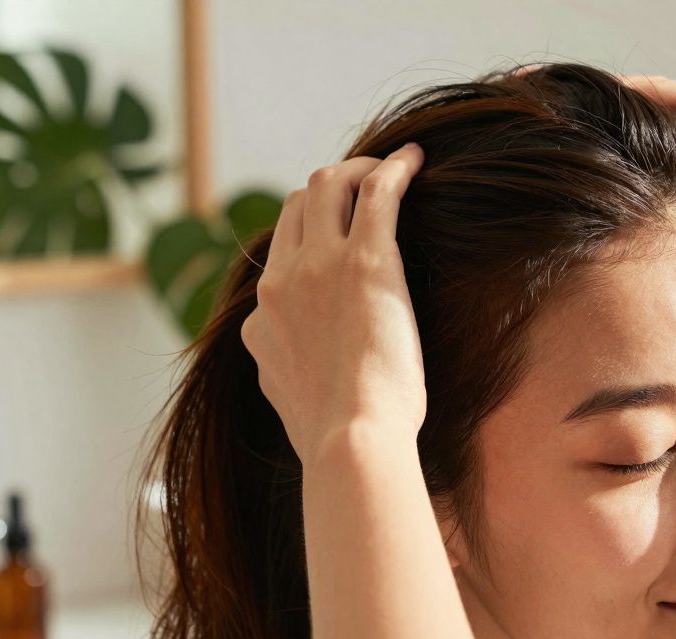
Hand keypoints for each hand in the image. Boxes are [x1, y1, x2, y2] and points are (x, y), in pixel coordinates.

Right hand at [240, 142, 427, 464]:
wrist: (351, 441)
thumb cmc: (338, 437)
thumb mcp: (293, 402)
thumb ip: (288, 369)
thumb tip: (299, 365)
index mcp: (259, 319)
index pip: (279, 254)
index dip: (311, 236)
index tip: (344, 236)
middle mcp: (279, 282)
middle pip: (297, 205)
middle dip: (331, 189)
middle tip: (368, 190)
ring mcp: (318, 267)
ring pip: (328, 184)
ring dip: (358, 169)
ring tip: (391, 168)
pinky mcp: (364, 260)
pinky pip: (377, 192)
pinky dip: (395, 168)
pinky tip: (416, 160)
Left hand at [517, 65, 675, 342]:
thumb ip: (645, 291)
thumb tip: (582, 323)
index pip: (614, 159)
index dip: (567, 148)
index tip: (515, 146)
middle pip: (625, 124)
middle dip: (571, 108)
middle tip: (515, 99)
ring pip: (656, 105)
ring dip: (605, 90)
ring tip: (549, 82)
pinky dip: (657, 95)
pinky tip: (619, 88)